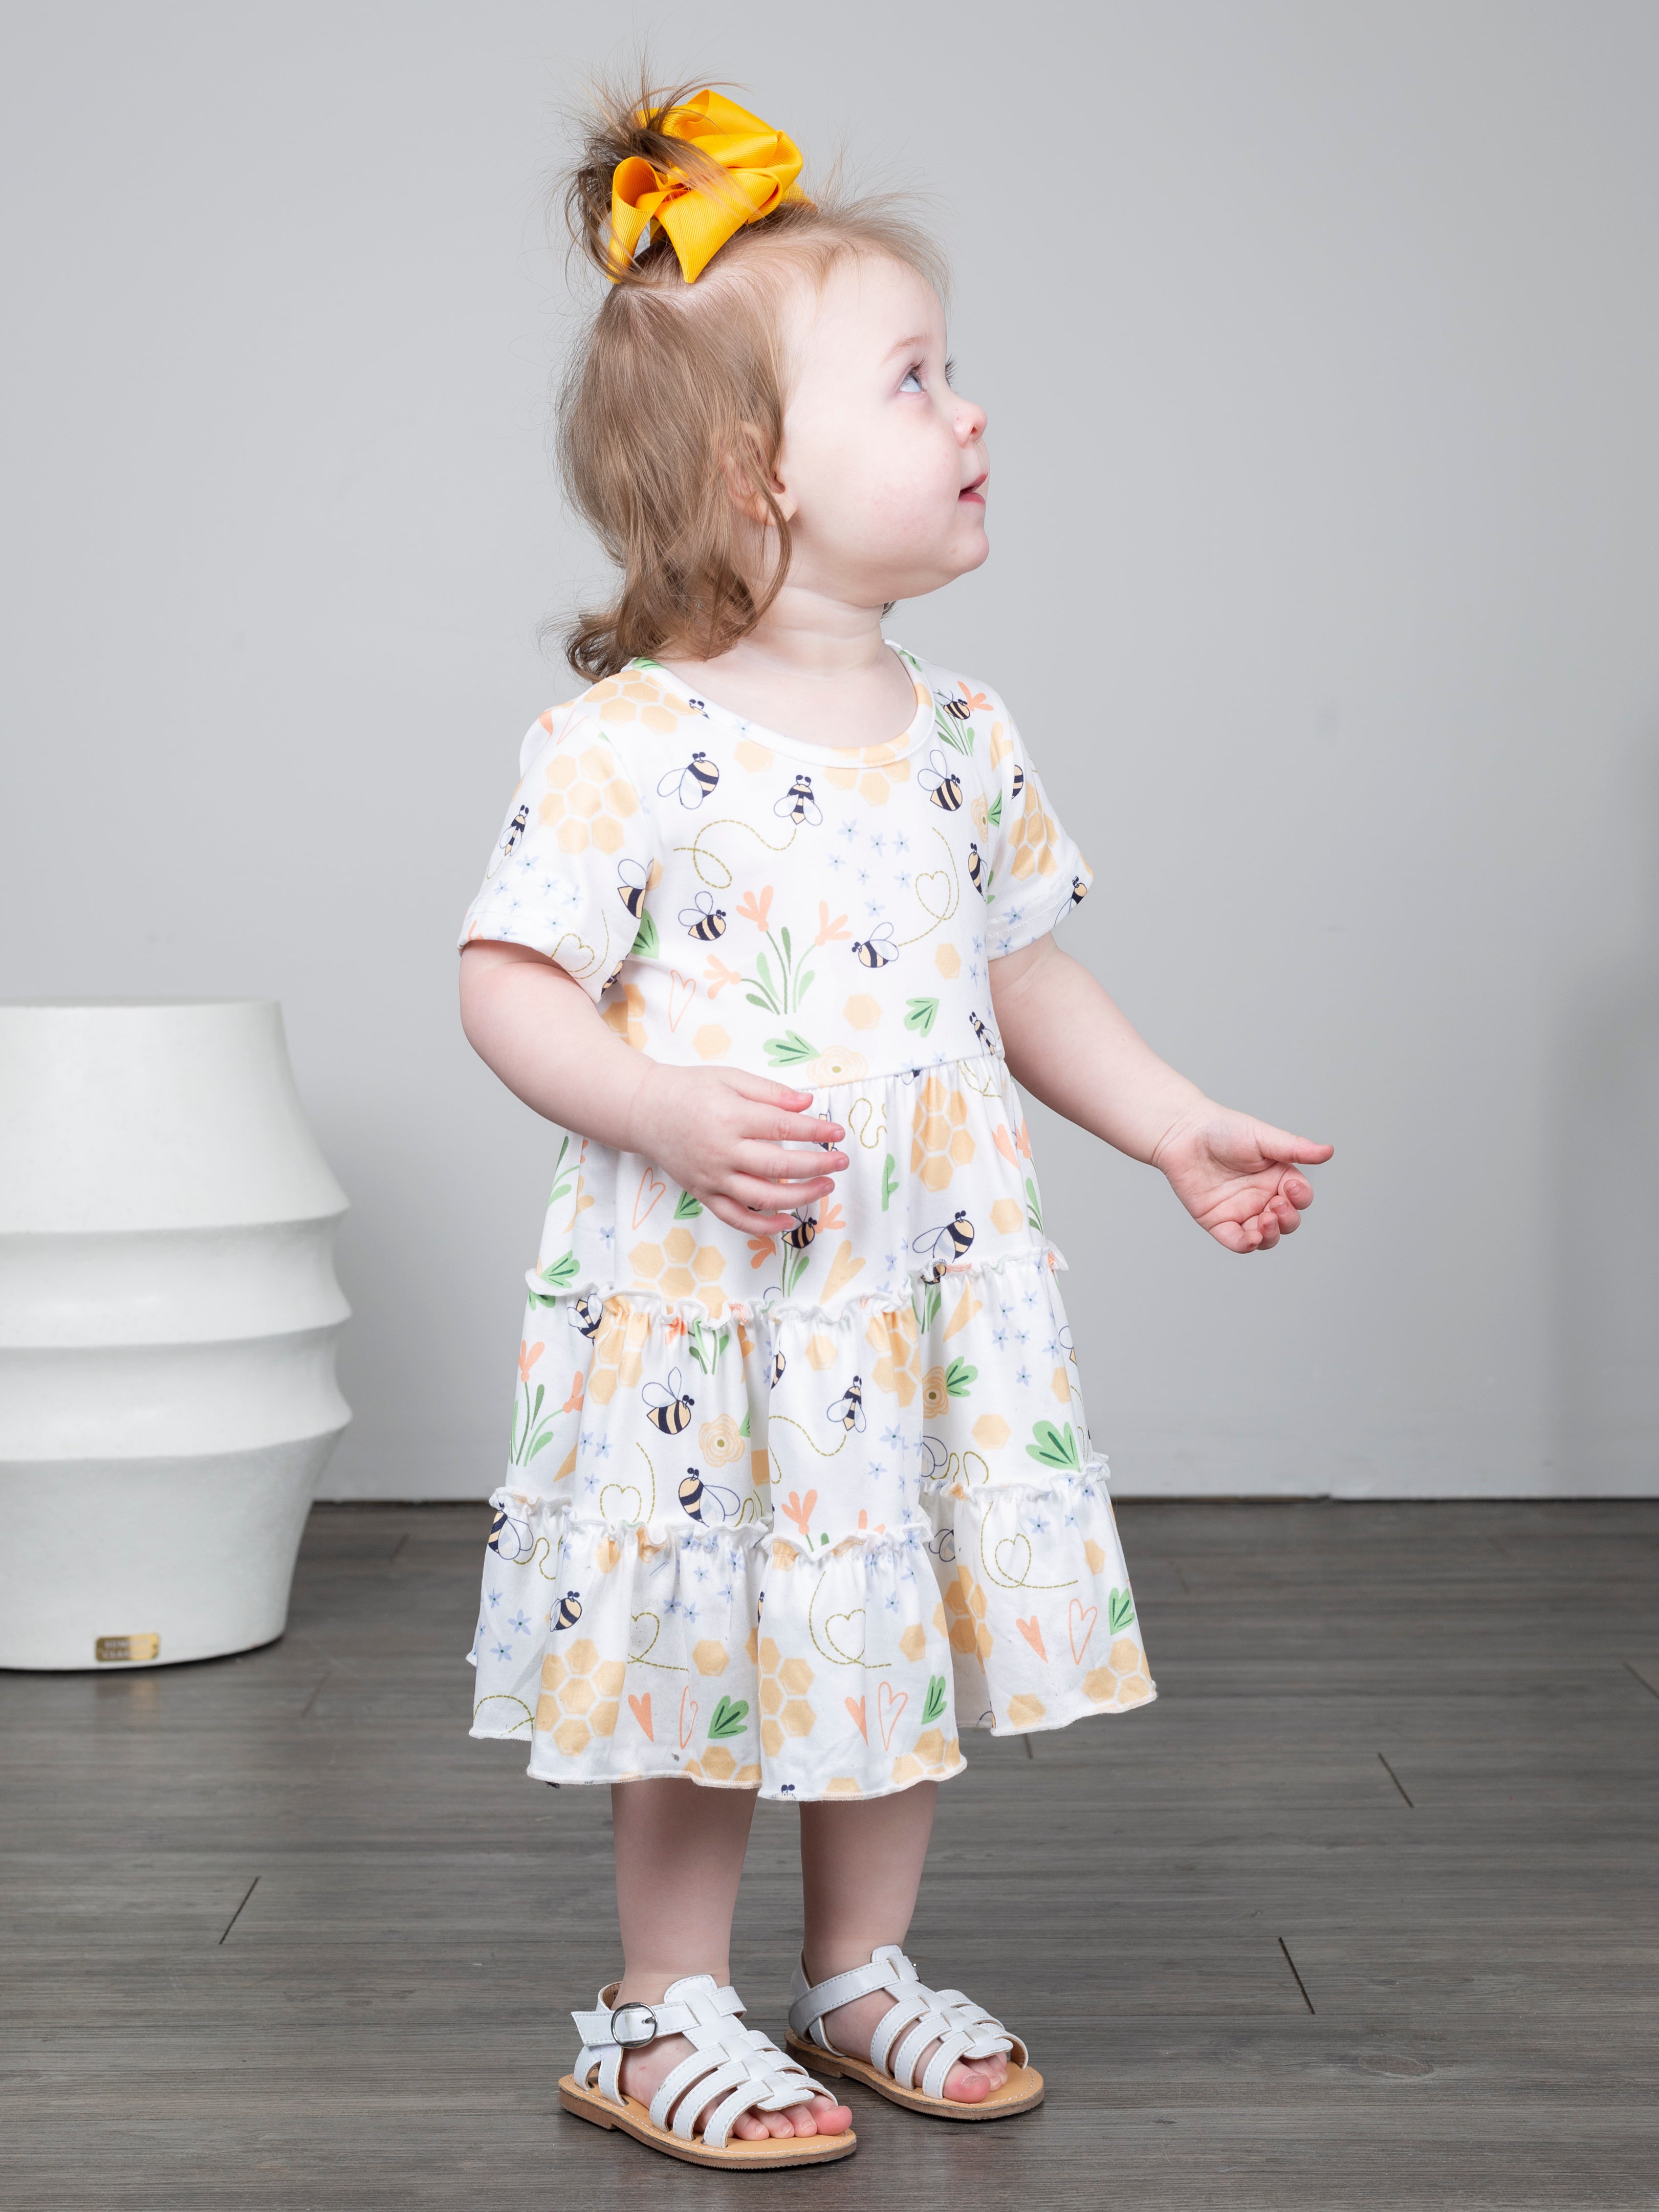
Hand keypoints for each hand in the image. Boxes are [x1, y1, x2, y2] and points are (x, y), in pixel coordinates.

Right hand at [627, 1065, 846, 1235]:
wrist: (645, 1111)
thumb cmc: (690, 1089)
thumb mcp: (730, 1078)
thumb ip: (770, 1092)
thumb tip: (807, 1104)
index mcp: (730, 1117)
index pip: (783, 1128)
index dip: (816, 1132)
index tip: (838, 1133)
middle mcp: (721, 1151)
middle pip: (779, 1166)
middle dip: (817, 1165)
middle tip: (841, 1161)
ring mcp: (712, 1177)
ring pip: (763, 1197)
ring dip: (800, 1196)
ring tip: (826, 1186)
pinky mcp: (703, 1194)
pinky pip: (736, 1218)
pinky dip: (763, 1226)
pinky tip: (788, 1222)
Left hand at [1151, 1107, 1332, 1252]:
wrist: (1183, 1133)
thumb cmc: (1224, 1129)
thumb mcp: (1263, 1137)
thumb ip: (1294, 1148)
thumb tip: (1329, 1151)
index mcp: (1278, 1177)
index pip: (1300, 1197)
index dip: (1301, 1198)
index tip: (1290, 1187)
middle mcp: (1262, 1197)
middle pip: (1287, 1222)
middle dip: (1287, 1219)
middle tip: (1275, 1205)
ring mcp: (1241, 1212)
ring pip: (1266, 1236)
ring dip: (1271, 1234)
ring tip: (1265, 1220)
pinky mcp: (1218, 1221)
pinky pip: (1236, 1241)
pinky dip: (1245, 1244)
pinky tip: (1250, 1239)